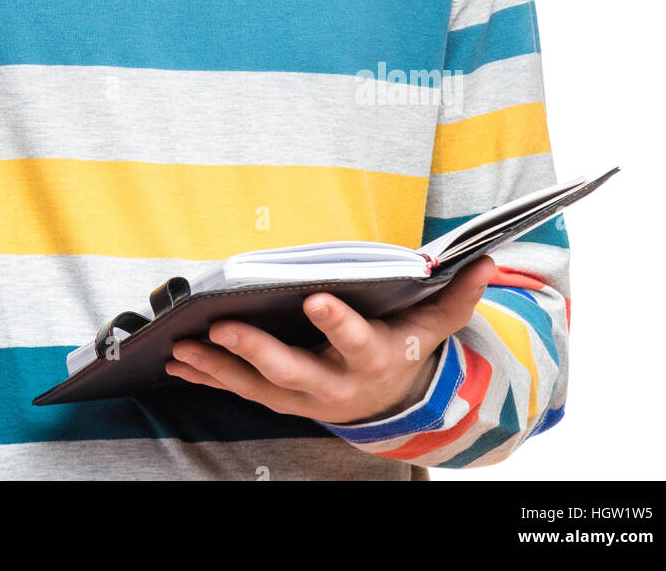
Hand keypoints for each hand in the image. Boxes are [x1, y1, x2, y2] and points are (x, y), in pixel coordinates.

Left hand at [165, 255, 496, 424]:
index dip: (336, 322)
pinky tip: (179, 363)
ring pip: (257, 387)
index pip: (355, 340)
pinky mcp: (283, 401)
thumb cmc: (407, 347)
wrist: (396, 406)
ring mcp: (305, 398)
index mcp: (372, 358)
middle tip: (221, 328)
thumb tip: (486, 260)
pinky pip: (242, 391)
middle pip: (293, 371)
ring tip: (181, 347)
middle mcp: (336, 384)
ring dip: (217, 368)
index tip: (314, 297)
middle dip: (255, 352)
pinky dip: (210, 378)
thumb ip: (458, 295)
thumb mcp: (435, 324)